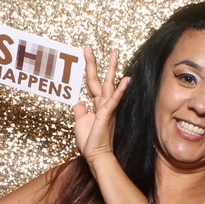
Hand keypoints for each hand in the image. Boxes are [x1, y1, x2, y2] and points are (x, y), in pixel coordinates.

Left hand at [72, 46, 129, 162]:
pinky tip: (127, 79)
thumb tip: (77, 102)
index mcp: (96, 104)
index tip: (86, 52)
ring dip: (112, 69)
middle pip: (102, 79)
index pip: (92, 82)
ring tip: (114, 53)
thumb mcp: (79, 122)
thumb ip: (79, 111)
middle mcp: (103, 103)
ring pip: (109, 84)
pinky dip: (120, 90)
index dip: (89, 67)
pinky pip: (114, 100)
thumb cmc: (90, 141)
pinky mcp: (107, 114)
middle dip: (99, 62)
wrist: (96, 155)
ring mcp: (106, 108)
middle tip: (94, 47)